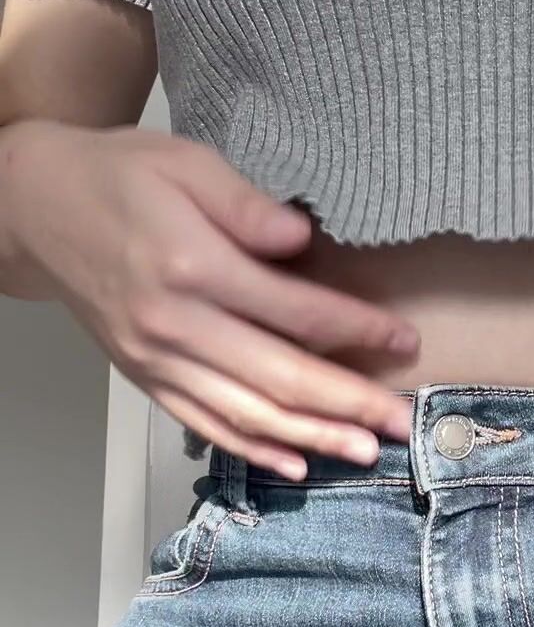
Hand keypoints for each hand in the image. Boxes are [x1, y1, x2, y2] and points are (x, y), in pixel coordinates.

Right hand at [10, 121, 419, 477]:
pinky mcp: (144, 376)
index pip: (294, 311)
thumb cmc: (118, 176)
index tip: (403, 339)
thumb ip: (247, 205)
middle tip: (403, 421)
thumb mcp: (186, 163)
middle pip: (279, 377)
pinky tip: (295, 462)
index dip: (356, 329)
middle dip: (350, 403)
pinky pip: (204, 423)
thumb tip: (302, 240)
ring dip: (312, 437)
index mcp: (192, 266)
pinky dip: (252, 448)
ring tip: (367, 451)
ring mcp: (156, 358)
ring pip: (247, 414)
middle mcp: (174, 324)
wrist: (35, 207)